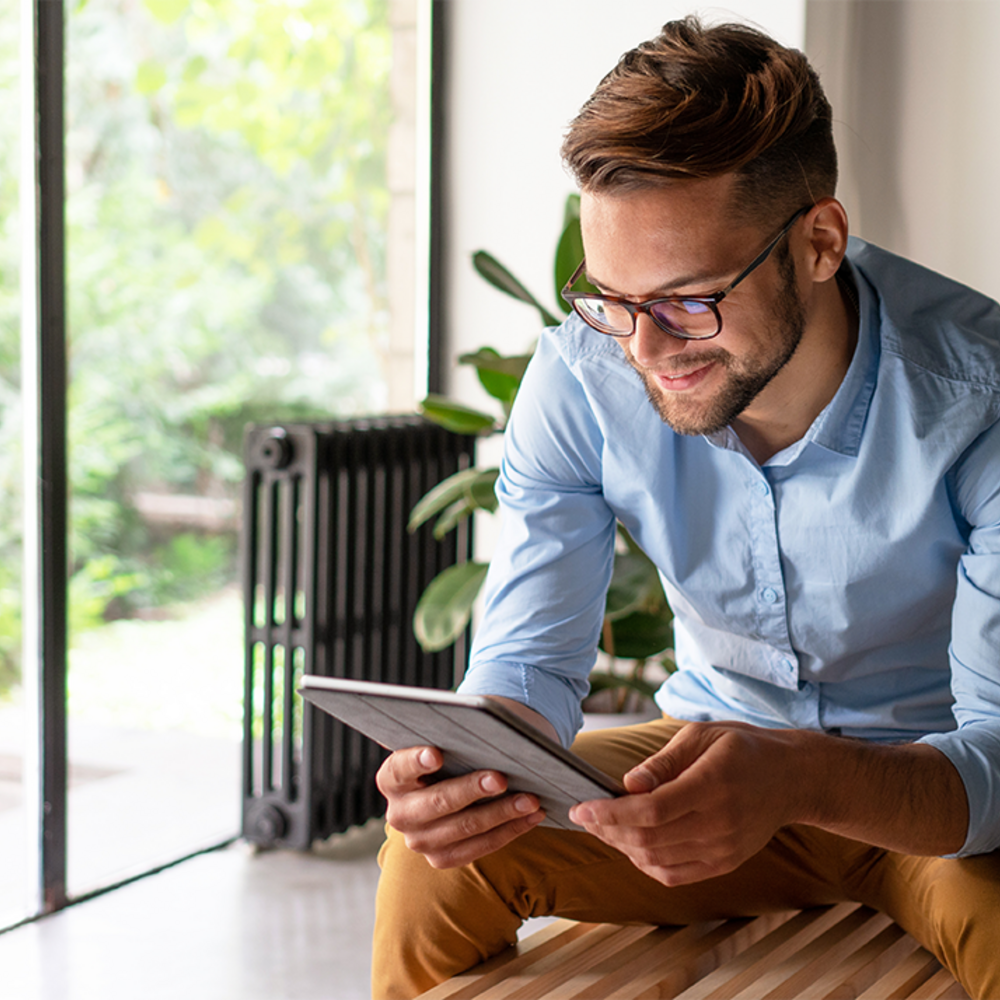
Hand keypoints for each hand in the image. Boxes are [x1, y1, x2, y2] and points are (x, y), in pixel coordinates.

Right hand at [376, 745, 545, 868]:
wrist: (447, 787)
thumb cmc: (450, 755)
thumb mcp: (444, 744)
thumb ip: (452, 738)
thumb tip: (488, 729)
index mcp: (392, 779)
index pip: (400, 767)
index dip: (417, 761)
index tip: (437, 754)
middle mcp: (399, 813)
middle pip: (438, 802)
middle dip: (472, 789)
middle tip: (501, 778)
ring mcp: (419, 841)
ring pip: (465, 828)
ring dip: (502, 813)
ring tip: (531, 799)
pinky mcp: (441, 858)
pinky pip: (480, 847)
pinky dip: (510, 830)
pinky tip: (532, 815)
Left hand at [568, 721, 801, 886]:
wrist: (791, 778)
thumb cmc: (742, 748)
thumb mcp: (701, 735)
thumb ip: (662, 762)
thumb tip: (628, 784)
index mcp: (712, 785)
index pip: (651, 811)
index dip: (610, 813)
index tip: (581, 807)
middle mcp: (719, 824)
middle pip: (649, 840)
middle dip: (607, 830)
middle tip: (584, 815)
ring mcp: (723, 849)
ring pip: (657, 861)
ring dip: (621, 847)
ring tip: (601, 826)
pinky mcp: (724, 863)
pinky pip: (674, 874)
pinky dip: (644, 862)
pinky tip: (629, 843)